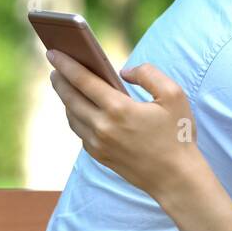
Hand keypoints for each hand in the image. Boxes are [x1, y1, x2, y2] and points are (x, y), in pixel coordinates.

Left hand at [46, 50, 208, 203]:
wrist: (176, 178)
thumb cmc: (178, 134)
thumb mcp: (174, 95)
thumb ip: (148, 74)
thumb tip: (123, 72)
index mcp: (119, 109)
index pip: (83, 81)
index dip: (66, 64)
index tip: (53, 52)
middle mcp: (103, 127)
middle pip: (70, 98)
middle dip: (59, 79)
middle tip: (55, 65)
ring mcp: (99, 144)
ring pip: (72, 116)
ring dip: (65, 98)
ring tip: (65, 84)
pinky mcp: (100, 156)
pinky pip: (80, 131)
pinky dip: (75, 116)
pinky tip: (79, 108)